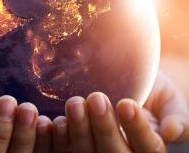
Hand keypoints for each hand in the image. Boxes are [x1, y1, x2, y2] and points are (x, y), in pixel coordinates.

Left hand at [56, 71, 188, 152]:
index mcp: (147, 147)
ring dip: (79, 132)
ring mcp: (95, 151)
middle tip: (96, 98)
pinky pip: (63, 151)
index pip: (147, 148)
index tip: (127, 104)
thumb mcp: (168, 98)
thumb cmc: (150, 90)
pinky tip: (51, 122)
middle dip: (104, 128)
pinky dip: (56, 139)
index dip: (137, 129)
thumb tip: (172, 132)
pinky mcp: (73, 147)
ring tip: (75, 104)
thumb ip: (175, 114)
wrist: (126, 81)